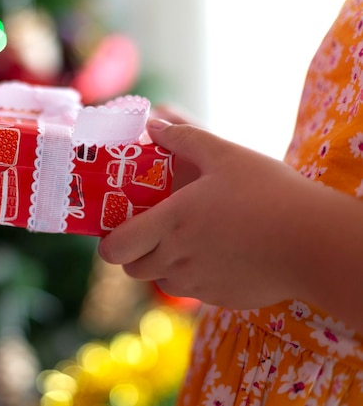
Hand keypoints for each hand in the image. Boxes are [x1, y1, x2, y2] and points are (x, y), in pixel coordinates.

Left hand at [98, 122, 335, 308]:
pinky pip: (191, 291)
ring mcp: (197, 283)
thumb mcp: (226, 155)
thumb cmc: (270, 194)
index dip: (109, 241)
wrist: (315, 243)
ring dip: (161, 263)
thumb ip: (184, 138)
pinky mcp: (219, 299)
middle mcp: (176, 258)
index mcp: (170, 223)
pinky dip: (191, 275)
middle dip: (133, 251)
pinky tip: (215, 254)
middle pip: (131, 268)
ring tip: (184, 240)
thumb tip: (153, 126)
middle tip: (150, 230)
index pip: (114, 248)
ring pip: (159, 281)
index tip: (120, 225)